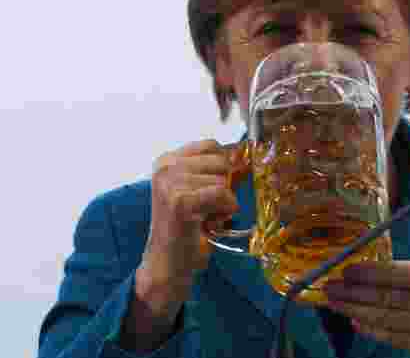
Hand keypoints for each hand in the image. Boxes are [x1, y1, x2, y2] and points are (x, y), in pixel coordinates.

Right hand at [140, 139, 238, 290]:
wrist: (167, 264)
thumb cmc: (185, 229)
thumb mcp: (198, 193)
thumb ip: (217, 173)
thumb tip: (245, 157)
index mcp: (166, 161)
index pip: (211, 145)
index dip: (223, 166)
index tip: (216, 188)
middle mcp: (165, 168)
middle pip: (220, 160)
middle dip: (224, 186)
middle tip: (208, 208)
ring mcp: (170, 183)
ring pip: (223, 179)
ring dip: (224, 202)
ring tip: (206, 217)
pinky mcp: (180, 201)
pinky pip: (222, 194)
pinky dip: (225, 210)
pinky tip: (212, 222)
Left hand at [322, 261, 409, 357]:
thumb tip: (375, 274)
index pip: (393, 272)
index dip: (364, 272)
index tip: (344, 269)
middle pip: (383, 296)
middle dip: (351, 292)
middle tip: (328, 286)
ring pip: (384, 317)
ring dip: (354, 310)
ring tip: (334, 302)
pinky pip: (395, 338)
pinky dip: (372, 330)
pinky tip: (356, 322)